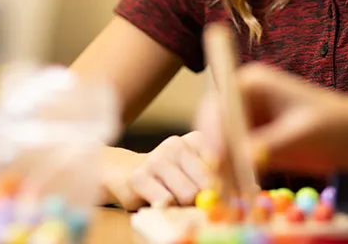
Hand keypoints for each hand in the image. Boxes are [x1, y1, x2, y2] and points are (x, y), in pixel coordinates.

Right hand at [100, 131, 214, 209]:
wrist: (124, 172)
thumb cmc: (166, 177)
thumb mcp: (193, 172)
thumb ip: (211, 181)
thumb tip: (223, 199)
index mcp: (196, 140)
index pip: (222, 167)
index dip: (220, 187)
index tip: (212, 195)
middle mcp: (177, 144)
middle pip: (207, 183)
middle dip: (201, 198)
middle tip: (189, 200)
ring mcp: (157, 158)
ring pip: (188, 194)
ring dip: (182, 204)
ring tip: (170, 197)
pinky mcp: (139, 176)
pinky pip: (166, 201)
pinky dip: (165, 207)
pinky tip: (156, 198)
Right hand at [194, 64, 347, 181]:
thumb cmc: (333, 126)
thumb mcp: (301, 134)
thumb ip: (270, 144)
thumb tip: (240, 158)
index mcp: (254, 83)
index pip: (221, 103)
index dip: (213, 129)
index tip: (218, 157)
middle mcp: (244, 100)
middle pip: (213, 124)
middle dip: (214, 152)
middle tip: (220, 180)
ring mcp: (246, 122)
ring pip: (220, 146)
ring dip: (221, 169)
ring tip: (232, 193)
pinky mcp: (252, 144)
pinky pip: (233, 161)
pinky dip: (233, 176)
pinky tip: (240, 193)